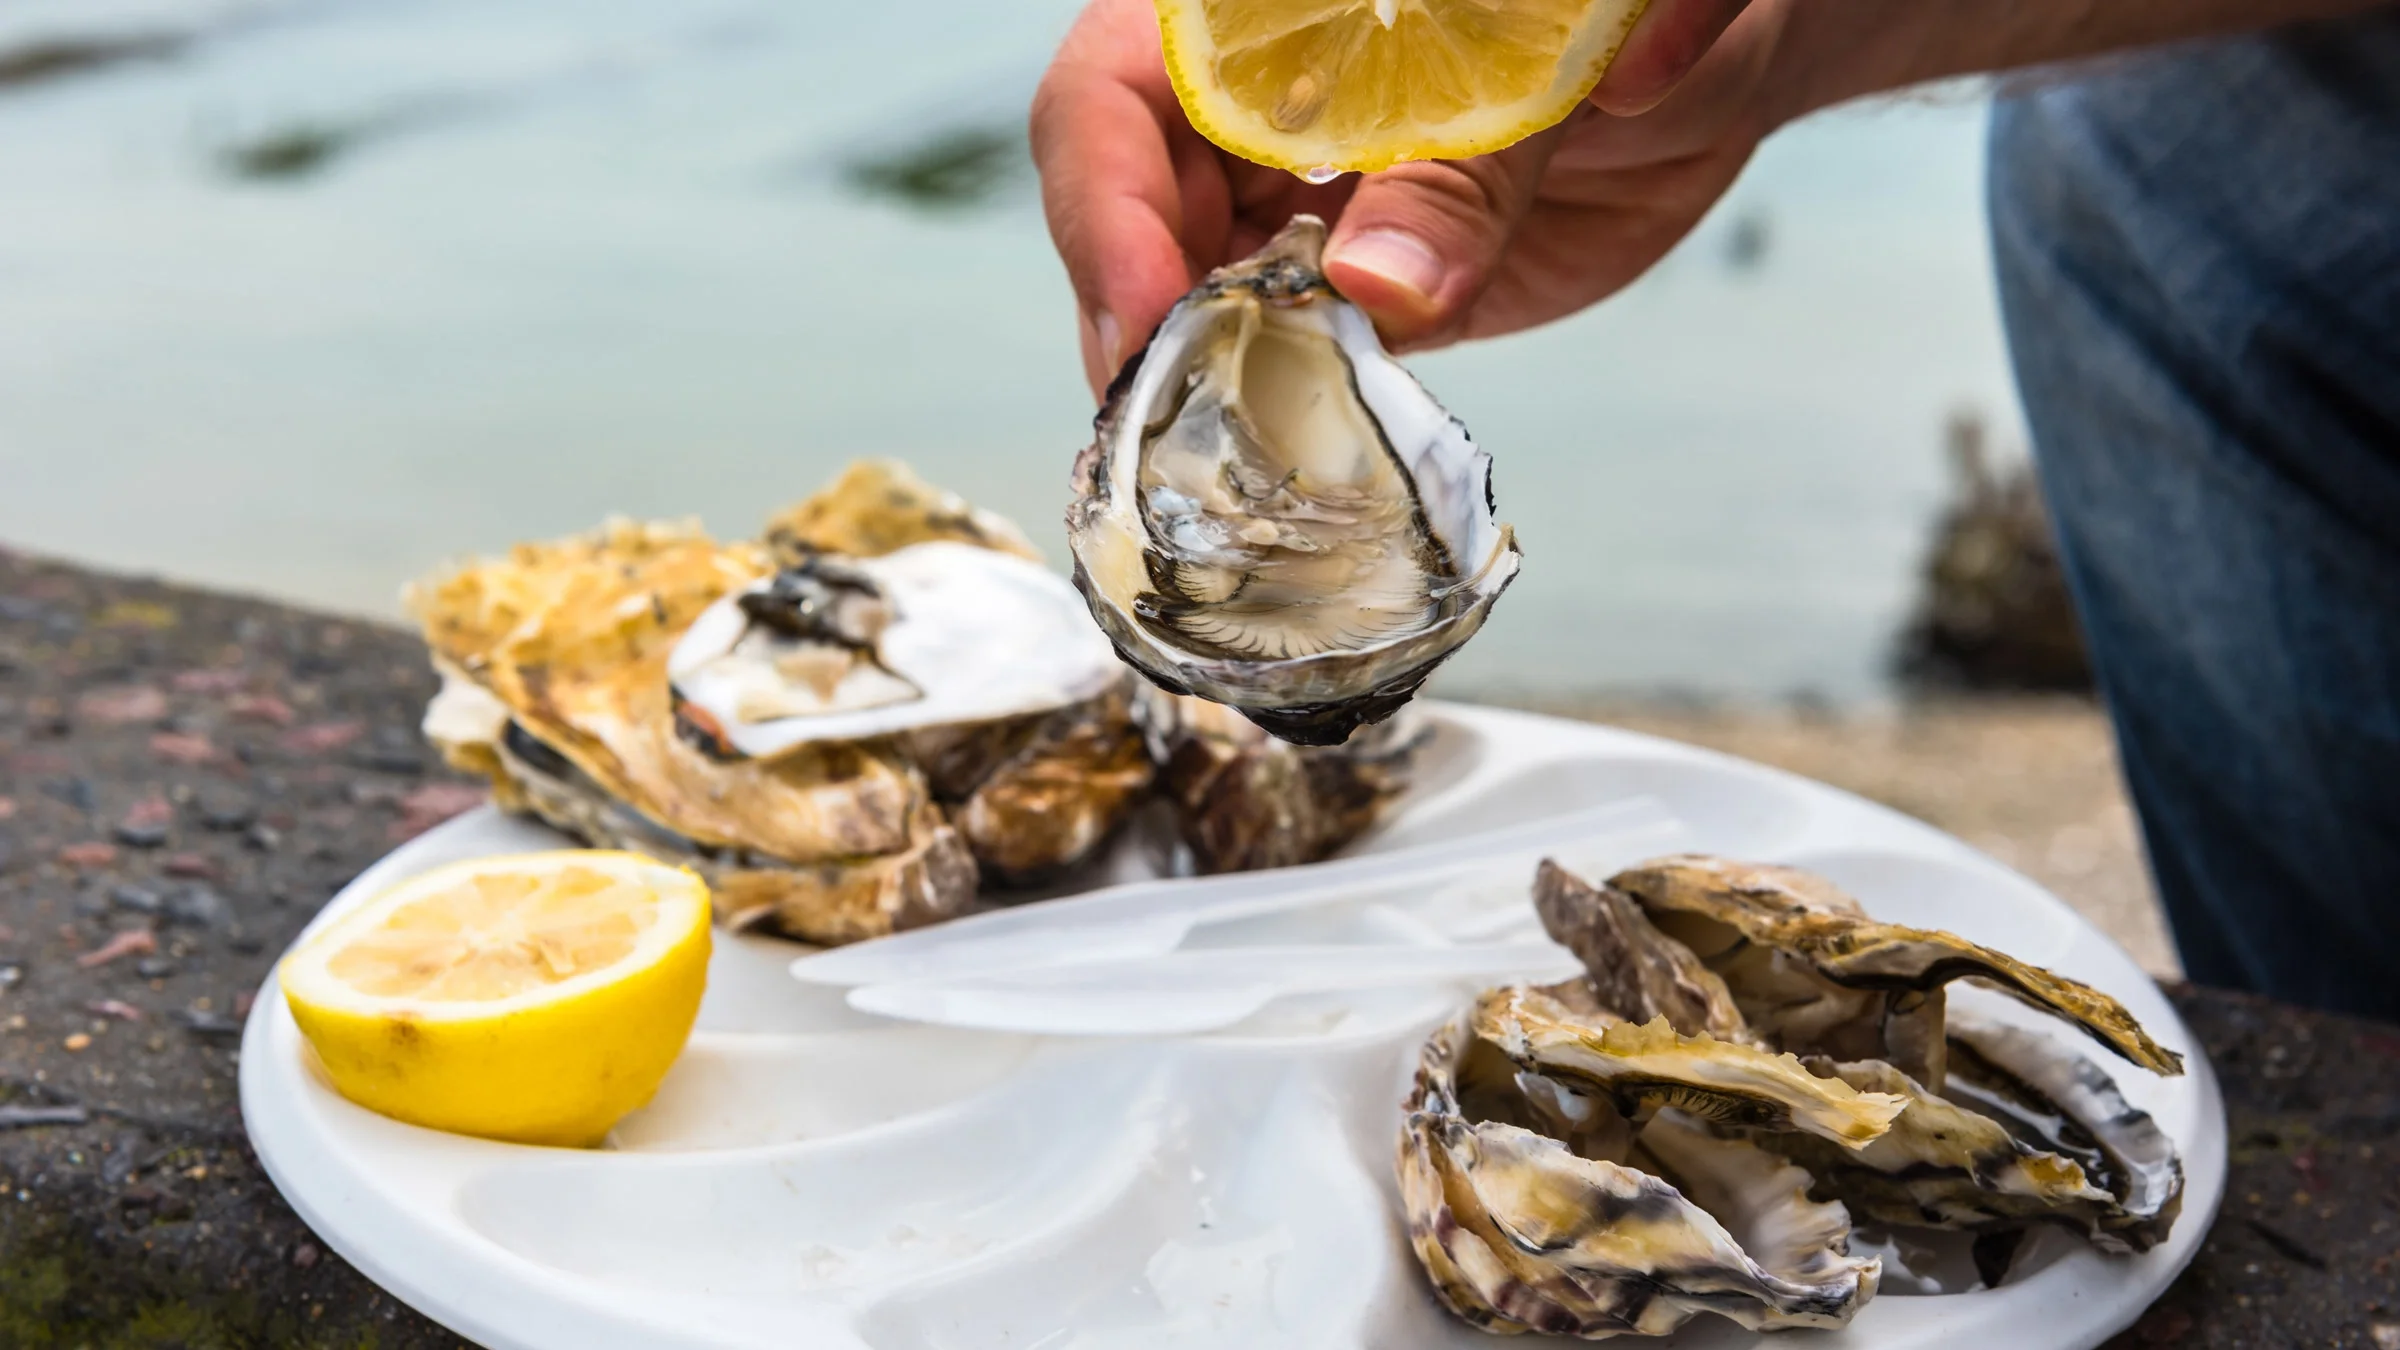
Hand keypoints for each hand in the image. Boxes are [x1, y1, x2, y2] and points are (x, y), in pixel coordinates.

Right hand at [1031, 0, 1796, 395]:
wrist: (1703, 67)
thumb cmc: (1620, 18)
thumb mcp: (1545, 67)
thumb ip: (1464, 168)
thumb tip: (1378, 287)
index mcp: (1253, 16)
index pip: (1112, 95)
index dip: (1107, 204)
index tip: (1150, 312)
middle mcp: (1246, 103)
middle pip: (1124, 212)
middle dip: (1136, 322)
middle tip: (1167, 427)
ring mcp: (1288, 199)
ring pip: (1187, 297)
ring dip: (1196, 384)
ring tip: (1215, 463)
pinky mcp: (1349, 286)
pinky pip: (1281, 354)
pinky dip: (1275, 413)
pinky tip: (1283, 461)